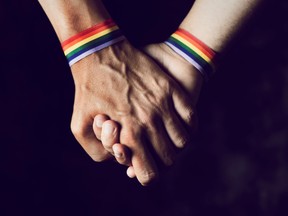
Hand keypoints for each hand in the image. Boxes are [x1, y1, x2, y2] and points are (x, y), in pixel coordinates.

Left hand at [70, 39, 194, 184]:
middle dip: (160, 161)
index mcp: (128, 134)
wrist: (99, 53)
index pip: (149, 173)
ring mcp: (163, 105)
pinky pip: (191, 118)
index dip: (146, 176)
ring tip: (166, 139)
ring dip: (175, 145)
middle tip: (152, 152)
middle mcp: (149, 122)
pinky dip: (188, 128)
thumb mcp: (78, 126)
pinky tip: (179, 126)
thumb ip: (97, 152)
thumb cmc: (87, 90)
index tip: (143, 170)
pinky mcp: (171, 90)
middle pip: (168, 158)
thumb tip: (115, 162)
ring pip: (182, 141)